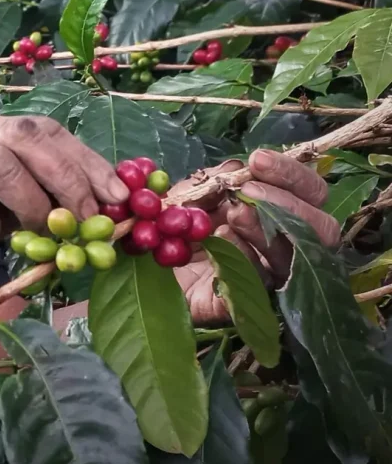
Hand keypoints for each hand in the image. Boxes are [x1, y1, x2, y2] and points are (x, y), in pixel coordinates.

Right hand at [0, 114, 130, 274]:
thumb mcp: (13, 203)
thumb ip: (49, 193)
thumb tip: (110, 202)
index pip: (44, 128)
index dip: (86, 159)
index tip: (118, 194)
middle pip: (23, 136)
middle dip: (66, 177)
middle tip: (87, 217)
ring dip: (31, 204)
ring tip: (39, 232)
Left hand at [173, 149, 336, 323]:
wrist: (141, 266)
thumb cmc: (172, 224)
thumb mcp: (190, 193)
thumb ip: (215, 179)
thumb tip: (239, 169)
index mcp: (279, 212)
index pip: (310, 192)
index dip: (290, 173)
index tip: (258, 160)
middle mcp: (286, 246)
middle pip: (322, 227)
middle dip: (287, 203)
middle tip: (248, 192)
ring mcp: (270, 277)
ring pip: (295, 258)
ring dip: (266, 229)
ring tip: (233, 214)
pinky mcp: (246, 303)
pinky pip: (259, 284)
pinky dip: (244, 257)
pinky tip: (222, 238)